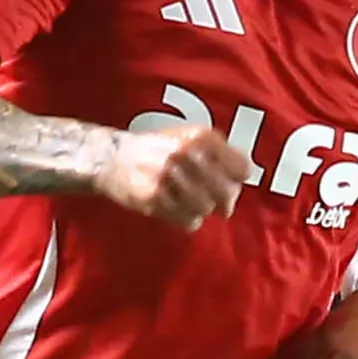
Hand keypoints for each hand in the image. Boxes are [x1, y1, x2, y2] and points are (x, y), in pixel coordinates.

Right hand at [98, 122, 255, 231]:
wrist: (111, 157)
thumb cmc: (157, 149)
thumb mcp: (189, 138)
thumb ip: (218, 153)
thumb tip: (246, 176)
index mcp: (200, 137)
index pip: (241, 168)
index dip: (237, 179)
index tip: (229, 182)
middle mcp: (187, 154)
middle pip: (227, 193)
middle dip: (222, 201)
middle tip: (214, 201)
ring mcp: (170, 176)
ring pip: (207, 209)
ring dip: (200, 209)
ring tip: (186, 200)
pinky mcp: (155, 199)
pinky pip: (189, 221)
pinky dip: (186, 220)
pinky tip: (174, 209)